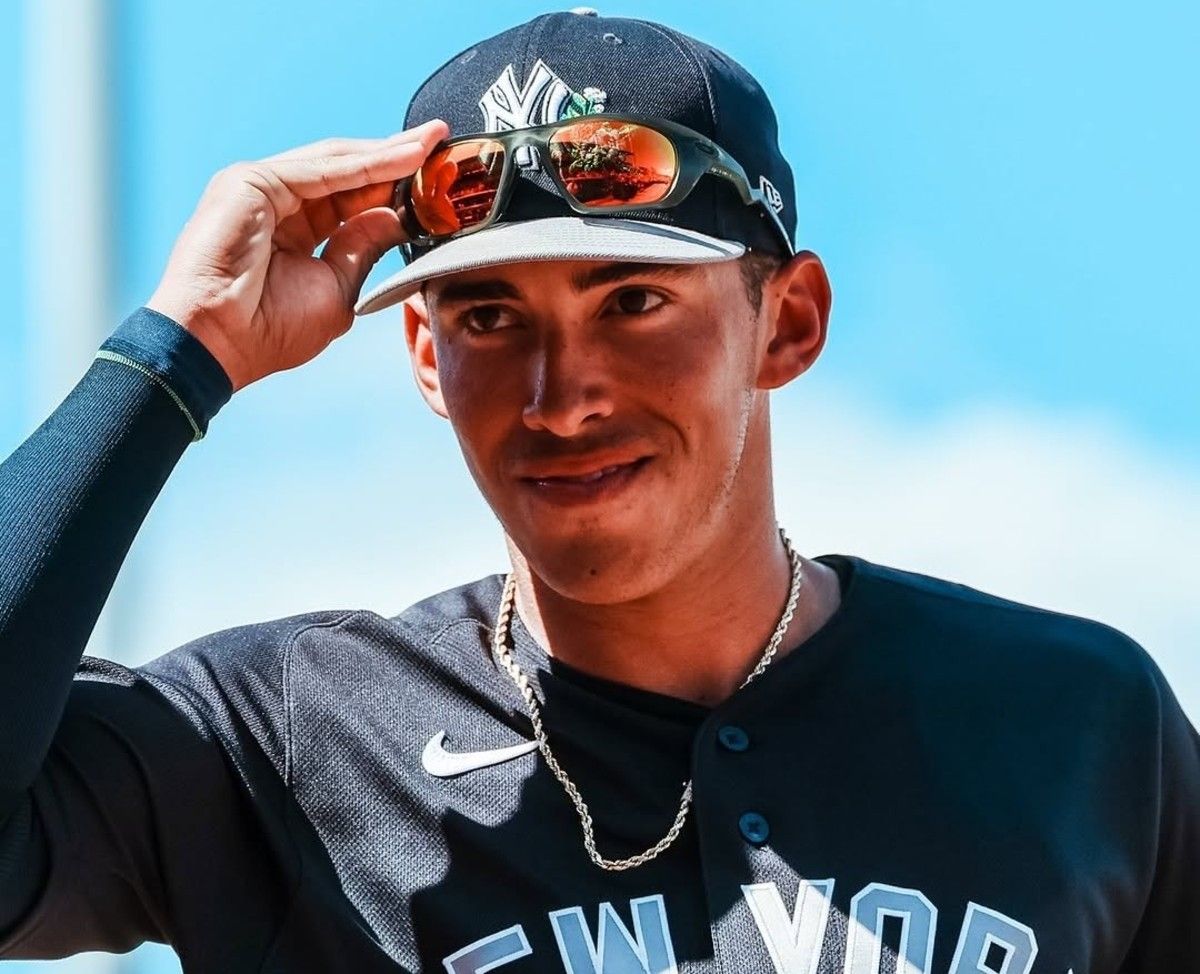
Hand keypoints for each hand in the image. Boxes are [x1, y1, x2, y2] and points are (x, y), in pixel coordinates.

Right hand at [145, 118, 449, 392]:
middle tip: (442, 143)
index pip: (352, 199)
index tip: (437, 181)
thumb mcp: (336, 288)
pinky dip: (365, 165)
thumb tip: (396, 218)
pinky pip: (321, 171)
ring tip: (431, 145)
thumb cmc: (270, 330)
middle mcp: (276, 202)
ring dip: (387, 153)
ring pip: (337, 164)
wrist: (220, 344)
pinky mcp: (252, 181)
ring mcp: (261, 187)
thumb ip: (363, 248)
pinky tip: (402, 159)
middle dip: (396, 158)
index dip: (394, 187)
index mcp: (294, 231)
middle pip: (347, 173)